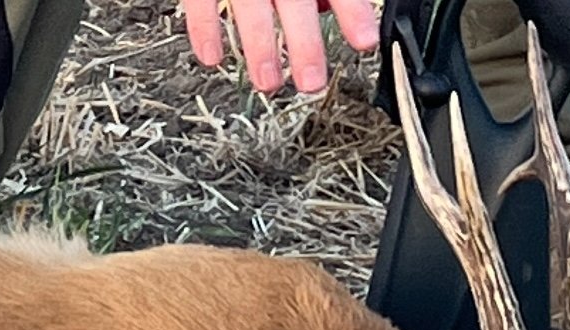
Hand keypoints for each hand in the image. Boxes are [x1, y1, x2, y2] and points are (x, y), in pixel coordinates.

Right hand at [182, 0, 379, 93]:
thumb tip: (333, 7)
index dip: (352, 11)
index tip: (365, 41)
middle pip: (294, 2)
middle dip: (304, 43)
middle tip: (312, 82)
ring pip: (249, 6)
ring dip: (259, 46)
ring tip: (268, 82)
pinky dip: (204, 27)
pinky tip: (212, 57)